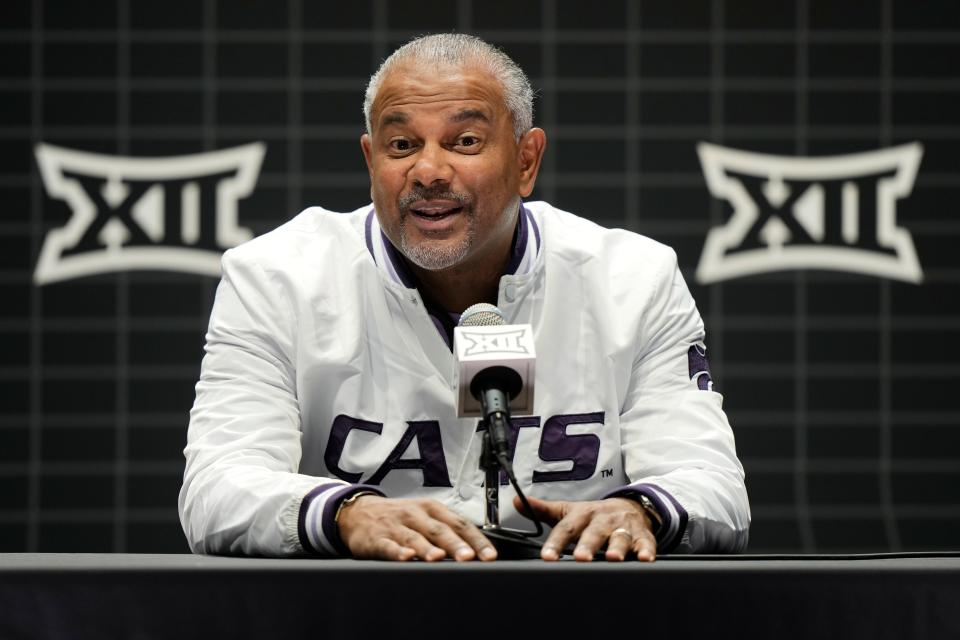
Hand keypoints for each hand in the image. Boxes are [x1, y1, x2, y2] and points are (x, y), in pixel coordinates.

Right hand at [337, 495, 497, 561]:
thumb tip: (476, 550)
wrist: (359, 512)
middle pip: (440, 530)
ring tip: (439, 558)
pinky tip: (405, 557)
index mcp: (432, 509)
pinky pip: (388, 546)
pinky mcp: (377, 538)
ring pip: (415, 537)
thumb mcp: (425, 517)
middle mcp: (416, 515)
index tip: (490, 556)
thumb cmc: (399, 518)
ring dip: (427, 548)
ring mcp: (396, 526)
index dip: (476, 540)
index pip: (460, 524)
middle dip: (455, 544)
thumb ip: (447, 531)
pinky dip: (397, 551)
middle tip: (468, 558)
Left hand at [514, 495, 656, 561]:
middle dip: (588, 545)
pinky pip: (645, 542)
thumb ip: (543, 510)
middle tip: (580, 557)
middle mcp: (602, 520)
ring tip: (613, 558)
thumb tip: (516, 501)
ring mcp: (622, 527)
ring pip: (620, 537)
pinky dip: (646, 550)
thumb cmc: (594, 515)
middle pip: (593, 533)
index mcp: (582, 514)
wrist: (628, 506)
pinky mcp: (641, 535)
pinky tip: (645, 558)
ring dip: (617, 547)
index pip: (566, 528)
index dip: (555, 542)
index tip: (547, 556)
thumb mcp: (569, 510)